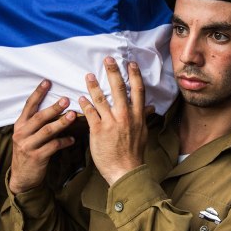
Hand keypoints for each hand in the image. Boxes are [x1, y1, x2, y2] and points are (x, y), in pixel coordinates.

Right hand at [9, 80, 76, 193]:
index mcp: (20, 125)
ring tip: (73, 115)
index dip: (38, 93)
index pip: (28, 106)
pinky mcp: (37, 157)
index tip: (47, 81)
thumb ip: (36, 123)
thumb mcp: (27, 135)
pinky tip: (73, 139)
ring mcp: (28, 145)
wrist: (22, 177)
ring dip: (62, 122)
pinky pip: (53, 146)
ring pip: (47, 131)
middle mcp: (21, 133)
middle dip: (53, 108)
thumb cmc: (29, 151)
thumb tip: (56, 107)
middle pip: (39, 117)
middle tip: (66, 99)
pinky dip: (64, 141)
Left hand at [79, 57, 147, 185]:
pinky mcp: (98, 131)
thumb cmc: (134, 153)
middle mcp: (125, 116)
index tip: (130, 63)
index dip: (134, 75)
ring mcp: (111, 123)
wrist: (126, 171)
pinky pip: (90, 113)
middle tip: (108, 60)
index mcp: (137, 116)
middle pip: (119, 89)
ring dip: (94, 85)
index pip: (138, 90)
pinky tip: (80, 97)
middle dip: (113, 72)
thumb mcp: (143, 133)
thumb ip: (143, 117)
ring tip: (88, 75)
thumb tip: (150, 107)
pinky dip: (85, 104)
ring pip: (101, 99)